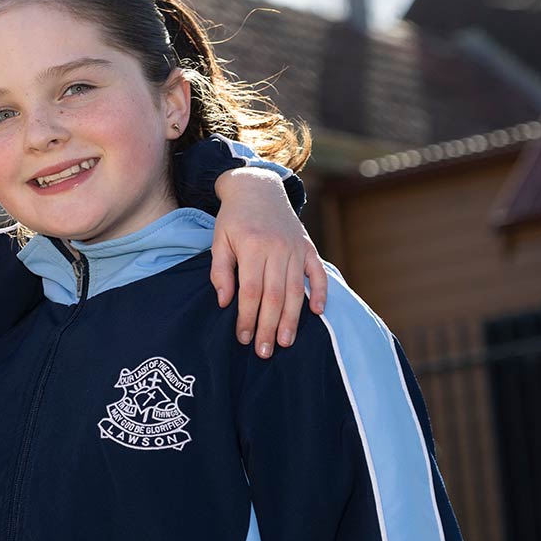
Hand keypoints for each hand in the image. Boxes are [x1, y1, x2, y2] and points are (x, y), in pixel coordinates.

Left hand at [211, 167, 328, 358]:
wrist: (258, 189)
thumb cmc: (233, 219)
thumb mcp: (218, 240)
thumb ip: (221, 271)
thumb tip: (225, 302)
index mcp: (252, 247)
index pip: (250, 291)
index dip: (247, 317)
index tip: (243, 338)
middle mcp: (277, 249)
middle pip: (275, 295)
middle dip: (269, 326)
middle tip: (264, 352)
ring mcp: (296, 248)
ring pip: (296, 290)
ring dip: (292, 319)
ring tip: (285, 342)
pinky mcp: (309, 247)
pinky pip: (318, 272)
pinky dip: (321, 292)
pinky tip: (317, 313)